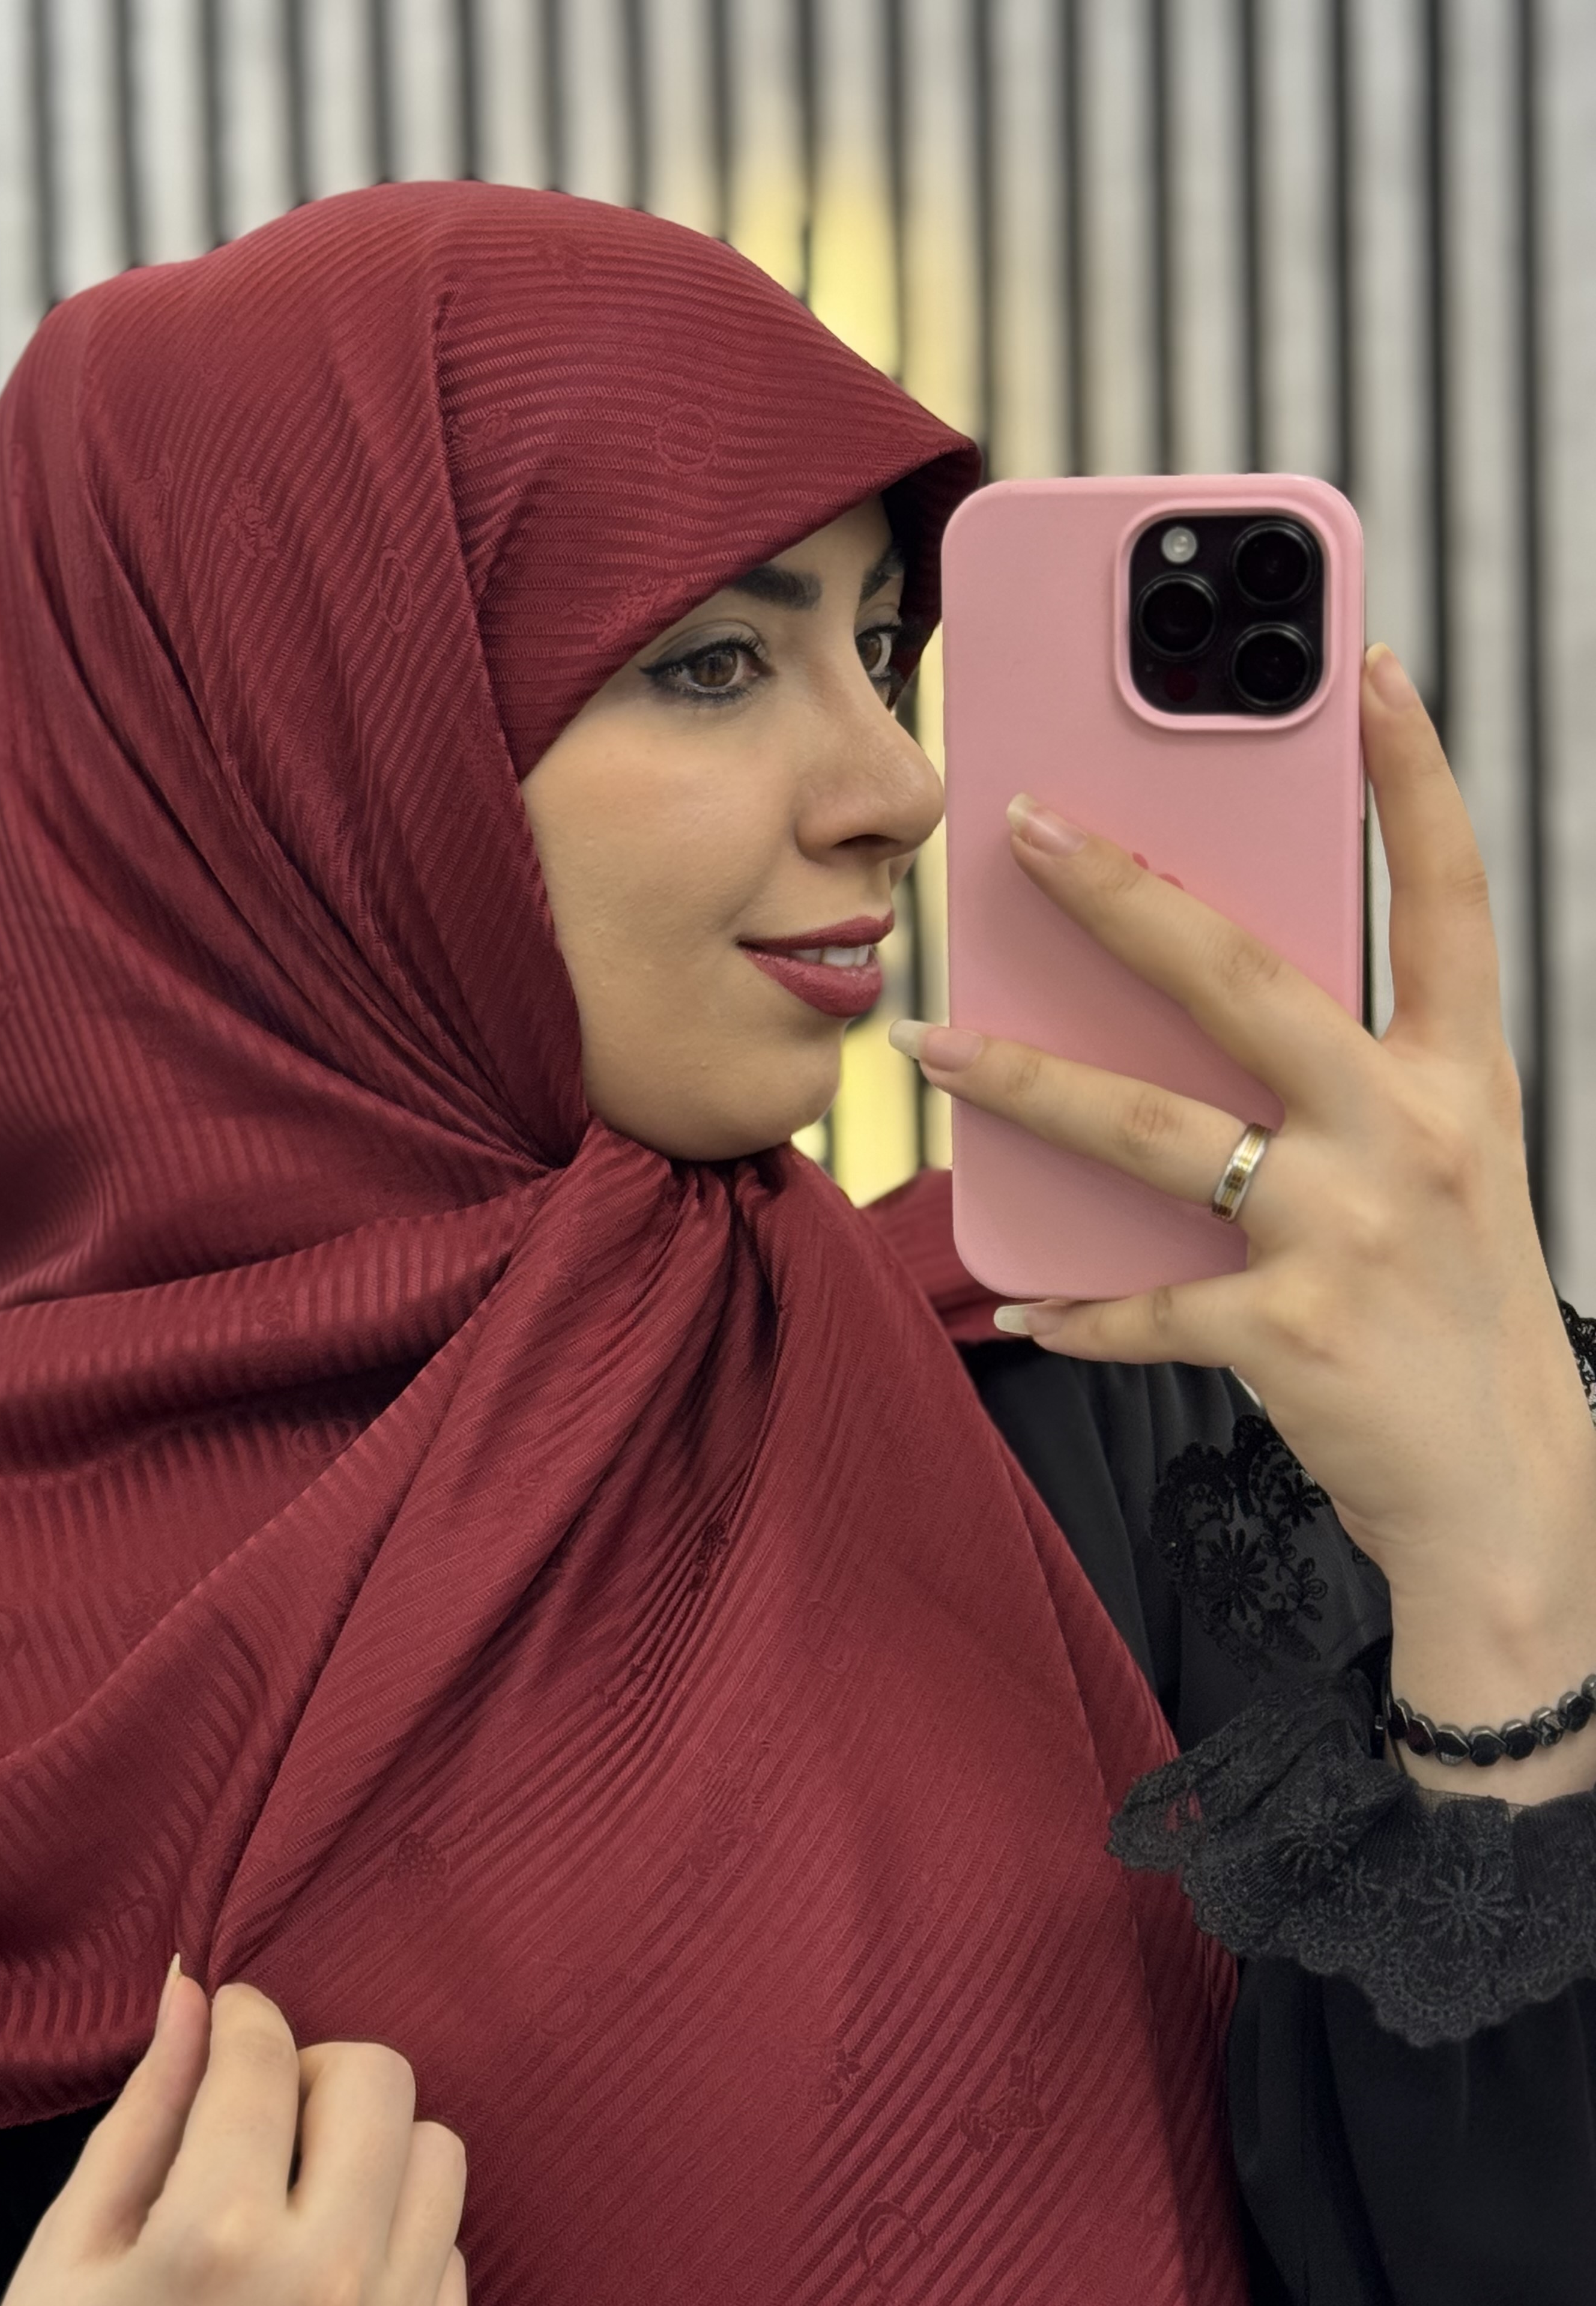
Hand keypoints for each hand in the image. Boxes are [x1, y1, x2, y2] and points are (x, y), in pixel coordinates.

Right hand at [0, 1967, 467, 2305]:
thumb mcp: (71, 2252)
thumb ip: (148, 2110)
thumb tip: (194, 1992)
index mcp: (215, 2238)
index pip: (264, 2055)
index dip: (242, 2015)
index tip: (230, 2018)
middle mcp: (323, 2283)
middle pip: (379, 2082)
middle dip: (316, 2074)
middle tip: (261, 2118)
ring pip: (438, 2156)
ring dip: (373, 2152)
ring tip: (299, 2194)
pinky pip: (453, 2255)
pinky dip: (399, 2241)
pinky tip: (325, 2272)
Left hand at [895, 644, 1595, 1799]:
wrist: (1511, 1500)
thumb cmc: (1457, 1314)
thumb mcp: (1436, 1172)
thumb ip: (1338, 1086)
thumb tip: (1189, 1009)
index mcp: (1460, 1079)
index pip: (1447, 896)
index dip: (1412, 777)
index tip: (1363, 665)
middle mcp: (1409, 1135)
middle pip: (1244, 979)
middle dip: (1123, 891)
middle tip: (1021, 821)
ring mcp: (1347, 1233)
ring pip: (1153, 1129)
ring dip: (1027, 1080)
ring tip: (934, 1037)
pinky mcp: (1290, 1332)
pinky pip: (1142, 1305)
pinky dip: (1073, 1305)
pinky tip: (1015, 1299)